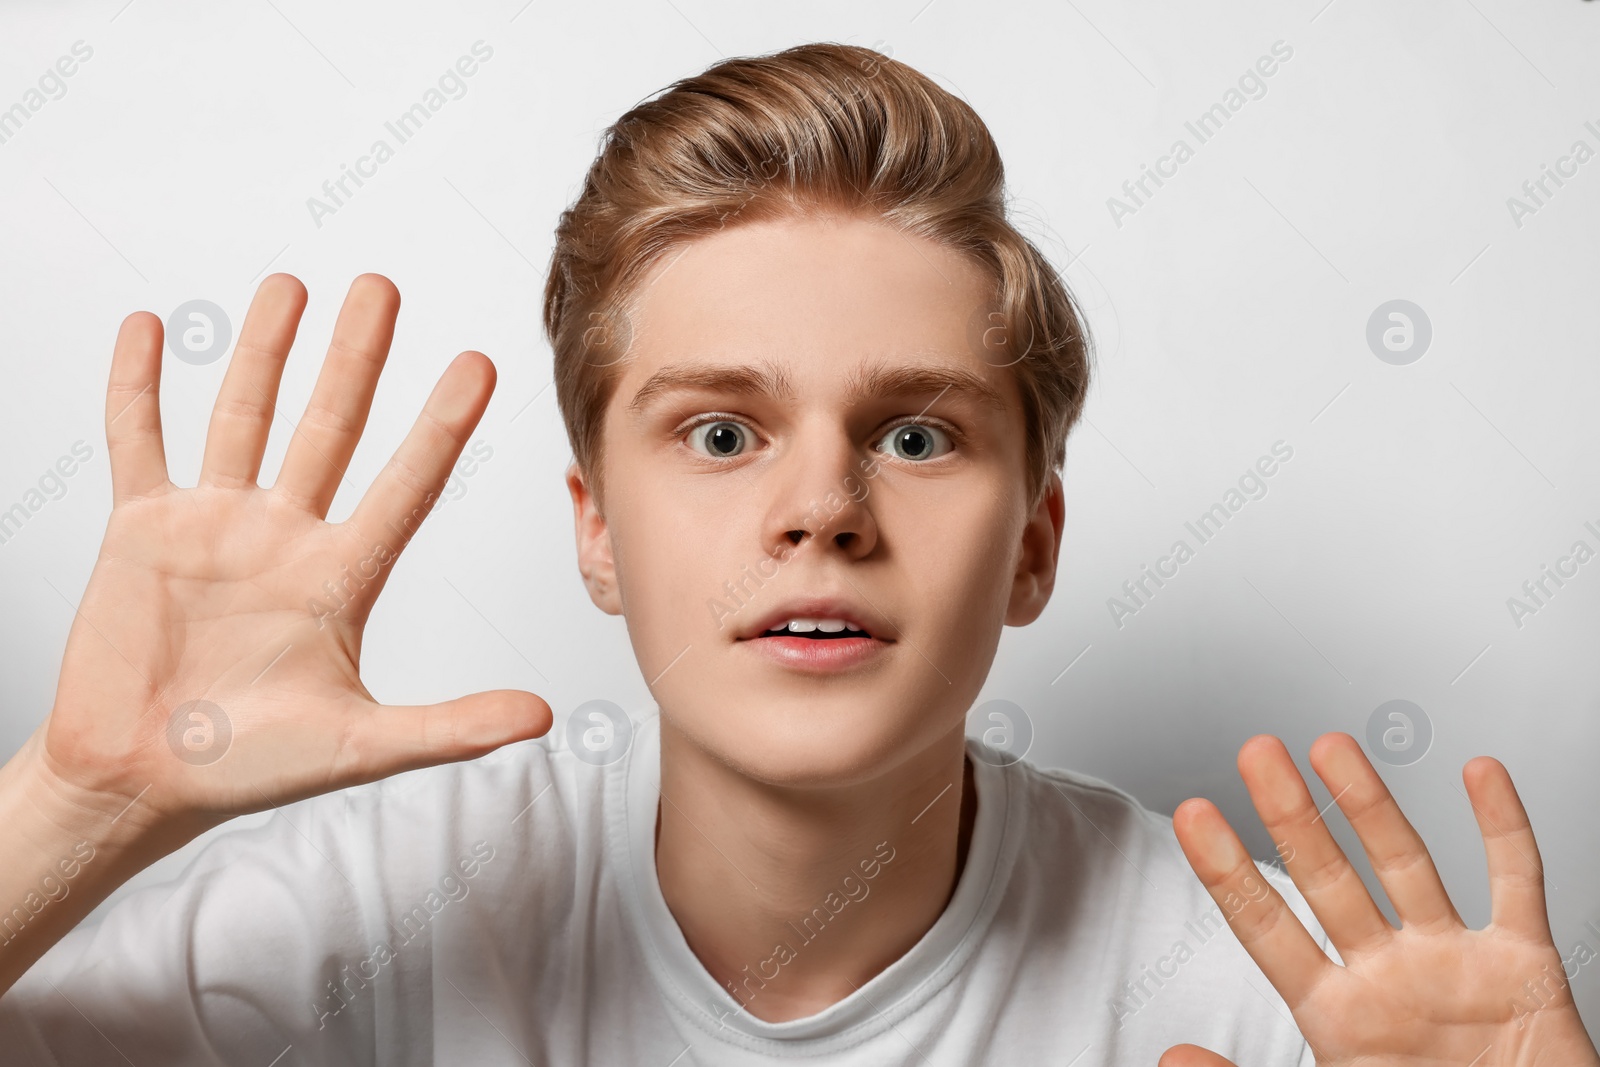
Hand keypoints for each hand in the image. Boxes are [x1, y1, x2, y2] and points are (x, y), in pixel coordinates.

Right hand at [36, 273, 551, 839]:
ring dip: (265, 350)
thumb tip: (543, 718)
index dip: (441, 426)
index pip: (404, 485)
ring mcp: (214, 526)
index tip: (477, 363)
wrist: (137, 783)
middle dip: (356, 357)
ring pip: (244, 416)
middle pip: (330, 428)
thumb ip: (450, 728)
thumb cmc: (247, 769)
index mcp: (339, 578)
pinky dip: (139, 385)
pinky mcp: (142, 529)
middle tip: (384, 287)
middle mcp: (284, 537)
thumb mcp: (360, 747)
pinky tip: (150, 327)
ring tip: (293, 283)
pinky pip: (138, 440)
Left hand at [1161, 733, 1597, 1066]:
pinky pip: (1515, 883)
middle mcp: (1388, 977)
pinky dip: (1502, 826)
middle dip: (1291, 814)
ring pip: (1406, 865)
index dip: (1227, 871)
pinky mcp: (1522, 967)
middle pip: (1327, 879)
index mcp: (1335, 1016)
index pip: (1265, 927)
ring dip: (1370, 805)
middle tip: (1256, 753)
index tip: (1192, 815)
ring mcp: (1452, 965)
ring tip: (1331, 747)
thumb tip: (1173, 1055)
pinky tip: (1477, 774)